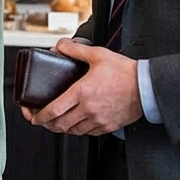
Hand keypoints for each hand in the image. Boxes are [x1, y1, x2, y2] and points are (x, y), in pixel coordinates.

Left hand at [22, 38, 142, 135]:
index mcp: (82, 93)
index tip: (32, 116)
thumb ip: (75, 50)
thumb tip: (59, 46)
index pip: (54, 110)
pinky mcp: (109, 126)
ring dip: (61, 128)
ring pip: (73, 131)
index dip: (39, 116)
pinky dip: (78, 130)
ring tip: (56, 122)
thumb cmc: (125, 72)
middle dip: (46, 124)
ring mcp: (99, 120)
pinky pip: (88, 133)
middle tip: (40, 120)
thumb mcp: (97, 55)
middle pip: (60, 124)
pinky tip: (76, 123)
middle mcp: (89, 109)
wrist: (148, 87)